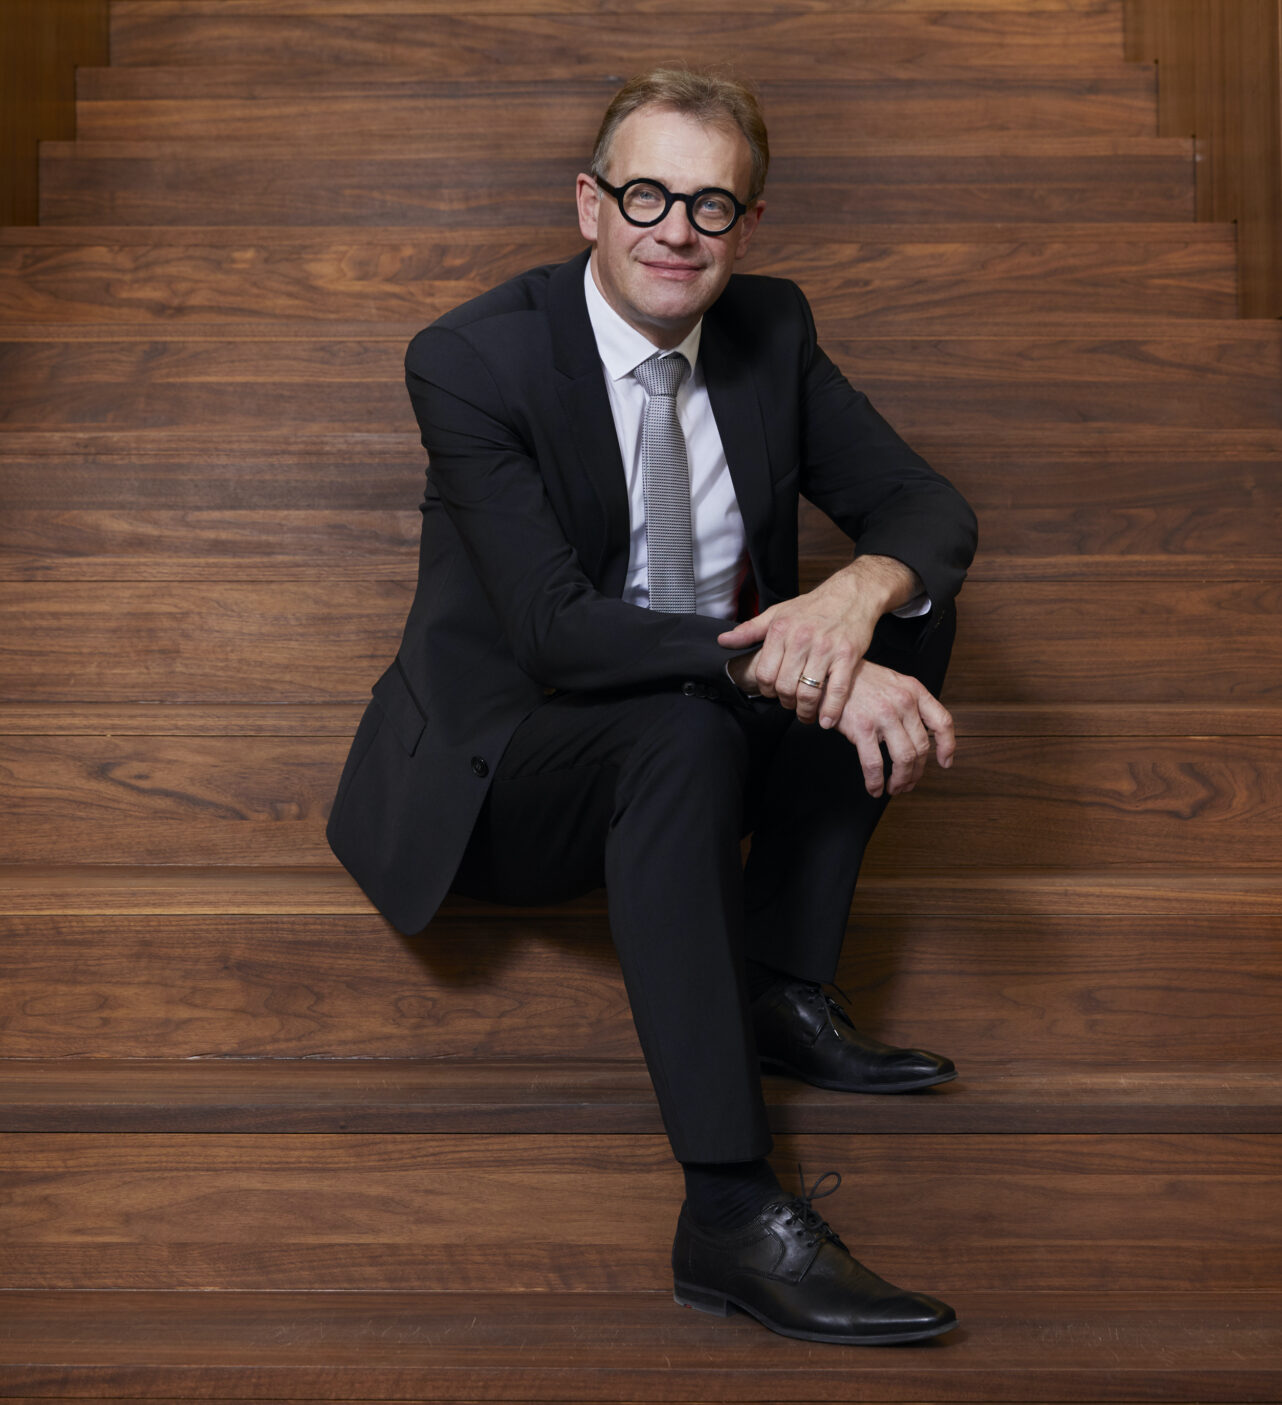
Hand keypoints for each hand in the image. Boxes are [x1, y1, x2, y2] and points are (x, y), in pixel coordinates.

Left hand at [718, 556, 920, 726]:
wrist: (851, 594)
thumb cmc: (813, 606)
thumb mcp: (777, 613)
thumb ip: (749, 630)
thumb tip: (723, 641)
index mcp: (781, 630)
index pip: (764, 673)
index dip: (766, 690)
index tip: (773, 693)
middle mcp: (802, 639)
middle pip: (784, 687)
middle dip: (786, 702)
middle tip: (790, 704)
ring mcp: (826, 648)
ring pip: (808, 692)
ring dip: (805, 711)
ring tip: (806, 714)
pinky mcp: (847, 656)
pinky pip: (837, 690)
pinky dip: (830, 711)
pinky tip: (826, 721)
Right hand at [837, 660, 954, 796]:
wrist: (830, 673)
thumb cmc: (859, 680)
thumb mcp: (893, 683)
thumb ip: (909, 704)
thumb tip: (916, 736)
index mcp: (914, 691)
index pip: (942, 722)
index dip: (947, 746)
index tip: (945, 762)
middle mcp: (903, 702)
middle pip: (921, 748)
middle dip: (916, 773)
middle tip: (909, 783)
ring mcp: (884, 715)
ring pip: (904, 759)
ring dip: (901, 780)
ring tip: (894, 787)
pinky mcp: (862, 727)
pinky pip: (875, 763)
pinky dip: (876, 781)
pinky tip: (874, 787)